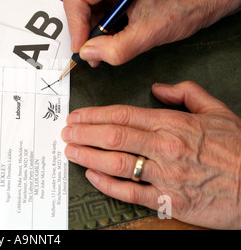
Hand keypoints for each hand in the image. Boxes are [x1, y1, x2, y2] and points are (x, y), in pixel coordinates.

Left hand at [62, 81, 240, 228]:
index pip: (123, 115)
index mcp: (173, 124)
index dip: (94, 115)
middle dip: (84, 133)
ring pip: (115, 163)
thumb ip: (186, 93)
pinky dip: (106, 184)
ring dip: (87, 155)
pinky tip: (91, 175)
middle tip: (65, 131)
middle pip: (113, 136)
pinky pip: (130, 192)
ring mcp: (165, 175)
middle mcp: (165, 147)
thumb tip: (158, 88)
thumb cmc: (239, 150)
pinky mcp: (168, 201)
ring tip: (70, 151)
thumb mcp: (217, 111)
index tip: (77, 115)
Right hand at [63, 0, 240, 66]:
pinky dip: (102, 24)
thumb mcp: (150, 34)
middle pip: (79, 1)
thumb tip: (88, 54)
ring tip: (107, 47)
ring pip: (87, 5)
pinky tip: (114, 35)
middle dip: (84, 30)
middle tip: (94, 53)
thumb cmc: (186, 5)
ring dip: (94, 29)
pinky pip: (98, 4)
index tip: (82, 48)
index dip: (75, 26)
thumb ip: (116, 49)